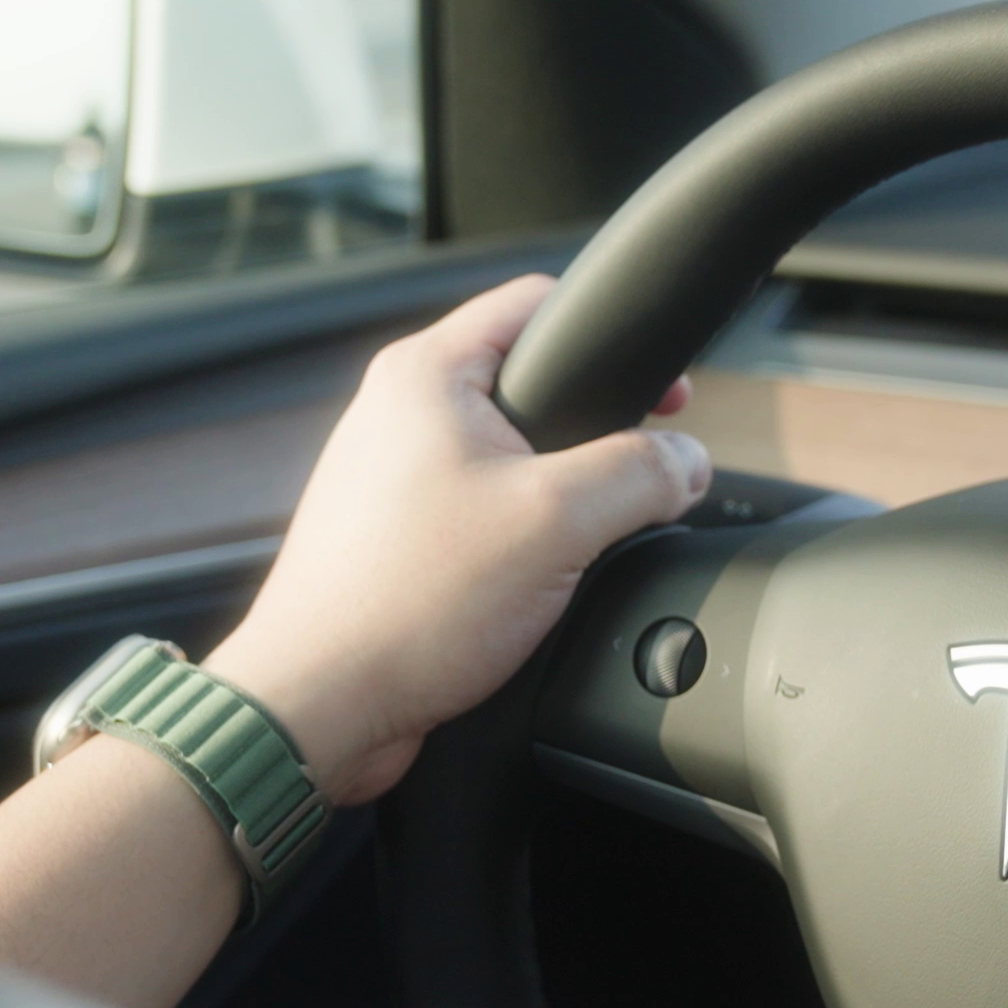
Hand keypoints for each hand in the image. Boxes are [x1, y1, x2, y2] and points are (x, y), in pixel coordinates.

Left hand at [204, 274, 709, 806]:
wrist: (322, 706)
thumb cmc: (405, 606)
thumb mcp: (558, 522)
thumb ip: (640, 475)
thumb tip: (686, 463)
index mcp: (426, 373)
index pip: (537, 302)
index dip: (615, 337)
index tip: (667, 393)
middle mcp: (398, 412)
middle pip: (528, 384)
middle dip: (594, 430)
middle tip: (634, 475)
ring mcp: (390, 476)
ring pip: (507, 457)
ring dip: (557, 494)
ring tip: (579, 539)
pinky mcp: (394, 537)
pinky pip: (480, 514)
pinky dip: (520, 537)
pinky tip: (536, 583)